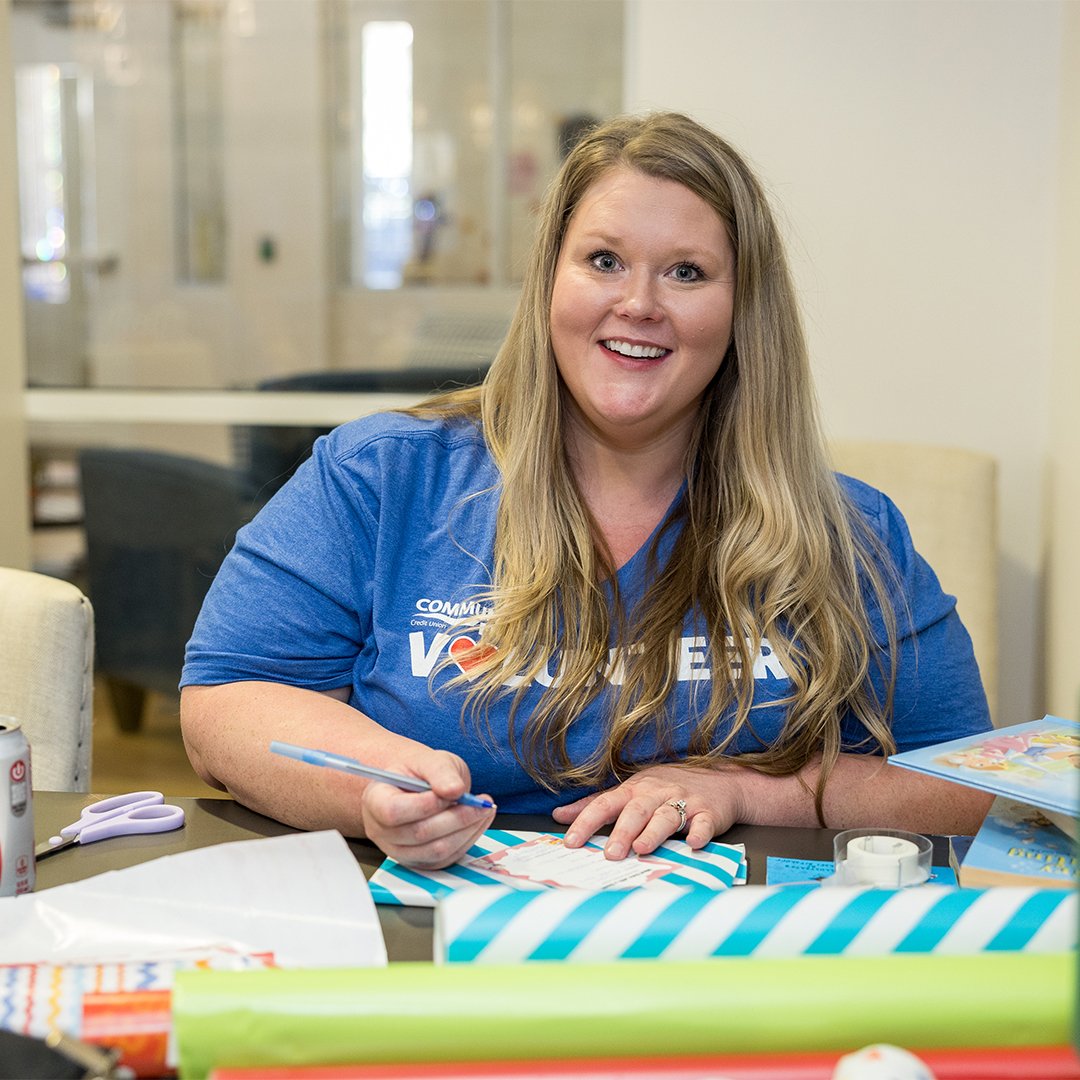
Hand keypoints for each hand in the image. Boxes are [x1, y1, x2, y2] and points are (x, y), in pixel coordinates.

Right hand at [360, 747, 495, 869]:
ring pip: (436, 850)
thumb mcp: (428, 759)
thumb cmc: (418, 772)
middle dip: (456, 817)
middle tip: (480, 802)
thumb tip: (454, 790)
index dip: (425, 805)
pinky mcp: (420, 861)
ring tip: (483, 809)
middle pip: (419, 834)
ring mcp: (400, 850)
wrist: (418, 785)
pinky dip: (468, 840)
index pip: (393, 811)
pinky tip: (477, 821)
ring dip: (467, 830)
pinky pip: (446, 858)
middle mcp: (382, 830)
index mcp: (375, 800)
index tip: (453, 791)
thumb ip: (440, 771)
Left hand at [551, 764, 742, 859]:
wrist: (719, 781)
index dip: (586, 821)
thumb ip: (596, 804)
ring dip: (654, 832)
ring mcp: (683, 800)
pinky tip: (694, 843)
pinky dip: (700, 832)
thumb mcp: (630, 791)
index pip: (605, 804)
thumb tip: (559, 815)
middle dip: (621, 831)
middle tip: (610, 854)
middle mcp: (656, 793)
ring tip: (642, 849)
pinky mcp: (708, 812)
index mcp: (633, 790)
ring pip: (666, 815)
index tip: (570, 841)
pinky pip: (704, 822)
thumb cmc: (667, 788)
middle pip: (635, 810)